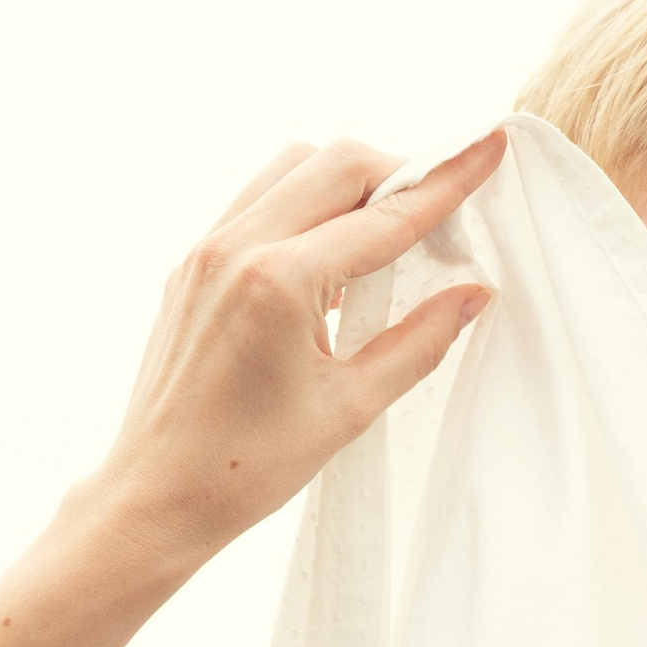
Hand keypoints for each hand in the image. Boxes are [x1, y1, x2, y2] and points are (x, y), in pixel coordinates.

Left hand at [79, 131, 502, 585]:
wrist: (157, 496)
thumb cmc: (246, 469)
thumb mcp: (348, 410)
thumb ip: (418, 343)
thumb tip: (473, 294)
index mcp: (278, 282)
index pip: (383, 216)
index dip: (446, 182)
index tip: (489, 149)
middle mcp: (237, 248)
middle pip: (337, 163)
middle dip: (399, 173)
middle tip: (439, 210)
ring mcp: (207, 251)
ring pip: (294, 169)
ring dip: (349, 183)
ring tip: (386, 234)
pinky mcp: (193, 264)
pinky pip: (260, 202)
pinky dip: (307, 207)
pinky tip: (332, 258)